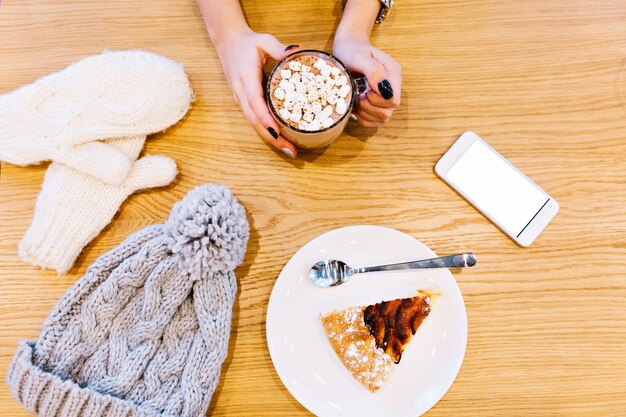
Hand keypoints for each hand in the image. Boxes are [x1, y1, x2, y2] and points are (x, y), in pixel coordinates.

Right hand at [214, 29, 297, 157]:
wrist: (227, 43)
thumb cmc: (248, 43)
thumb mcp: (263, 40)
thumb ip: (278, 47)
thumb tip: (296, 51)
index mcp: (246, 78)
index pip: (254, 102)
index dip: (265, 118)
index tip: (277, 132)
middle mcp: (241, 92)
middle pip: (254, 120)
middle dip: (272, 137)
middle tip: (290, 150)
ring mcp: (241, 99)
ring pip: (253, 123)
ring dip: (270, 139)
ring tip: (289, 150)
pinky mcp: (244, 102)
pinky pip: (254, 120)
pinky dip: (266, 131)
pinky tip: (280, 139)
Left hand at [333, 36, 401, 127]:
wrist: (346, 48)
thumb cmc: (352, 50)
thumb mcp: (360, 57)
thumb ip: (374, 72)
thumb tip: (385, 90)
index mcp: (393, 73)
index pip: (393, 100)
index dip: (377, 101)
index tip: (363, 90)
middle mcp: (392, 87)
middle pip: (388, 112)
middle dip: (369, 107)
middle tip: (357, 94)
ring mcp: (384, 97)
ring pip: (381, 118)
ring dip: (364, 113)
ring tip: (355, 98)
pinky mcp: (376, 104)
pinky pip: (372, 121)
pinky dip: (362, 117)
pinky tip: (355, 105)